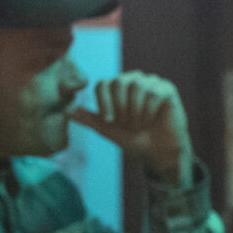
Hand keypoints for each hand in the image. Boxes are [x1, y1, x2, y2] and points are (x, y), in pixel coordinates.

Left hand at [72, 73, 191, 177]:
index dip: (104, 103)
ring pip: (136, 86)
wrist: (157, 152)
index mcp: (117, 87)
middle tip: (127, 124)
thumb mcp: (107, 130)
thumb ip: (89, 119)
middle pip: (119, 82)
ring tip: (140, 124)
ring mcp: (151, 83)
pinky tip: (151, 121)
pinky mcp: (167, 89)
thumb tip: (65, 111)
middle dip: (120, 108)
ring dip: (135, 111)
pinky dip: (149, 112)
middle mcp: (133, 80)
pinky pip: (153, 94)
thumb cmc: (133, 139)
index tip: (109, 121)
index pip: (103, 84)